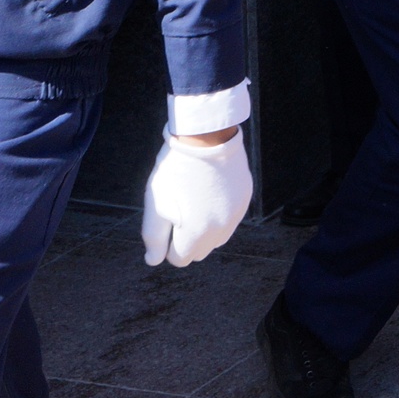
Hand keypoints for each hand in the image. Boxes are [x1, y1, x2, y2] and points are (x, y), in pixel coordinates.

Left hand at [141, 132, 252, 267]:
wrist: (206, 136)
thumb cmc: (175, 170)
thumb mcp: (156, 203)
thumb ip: (153, 237)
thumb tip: (153, 260)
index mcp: (198, 232)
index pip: (180, 259)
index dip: (168, 243)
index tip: (166, 221)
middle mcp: (222, 228)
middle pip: (200, 251)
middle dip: (187, 239)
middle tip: (179, 211)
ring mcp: (237, 213)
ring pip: (217, 237)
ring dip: (204, 229)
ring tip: (194, 201)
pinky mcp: (245, 199)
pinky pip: (230, 219)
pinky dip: (218, 214)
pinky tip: (208, 192)